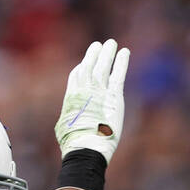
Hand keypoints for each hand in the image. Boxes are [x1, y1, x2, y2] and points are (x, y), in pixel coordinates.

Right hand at [56, 39, 129, 164]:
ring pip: (103, 66)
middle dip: (94, 54)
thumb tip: (67, 121)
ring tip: (111, 43)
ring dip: (107, 53)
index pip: (77, 75)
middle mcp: (84, 89)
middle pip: (89, 65)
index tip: (85, 62)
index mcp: (71, 96)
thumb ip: (69, 117)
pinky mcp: (114, 96)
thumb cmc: (74, 143)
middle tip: (99, 45)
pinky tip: (125, 52)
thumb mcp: (64, 126)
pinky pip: (118, 74)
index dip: (82, 67)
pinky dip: (122, 62)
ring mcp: (99, 91)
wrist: (86, 146)